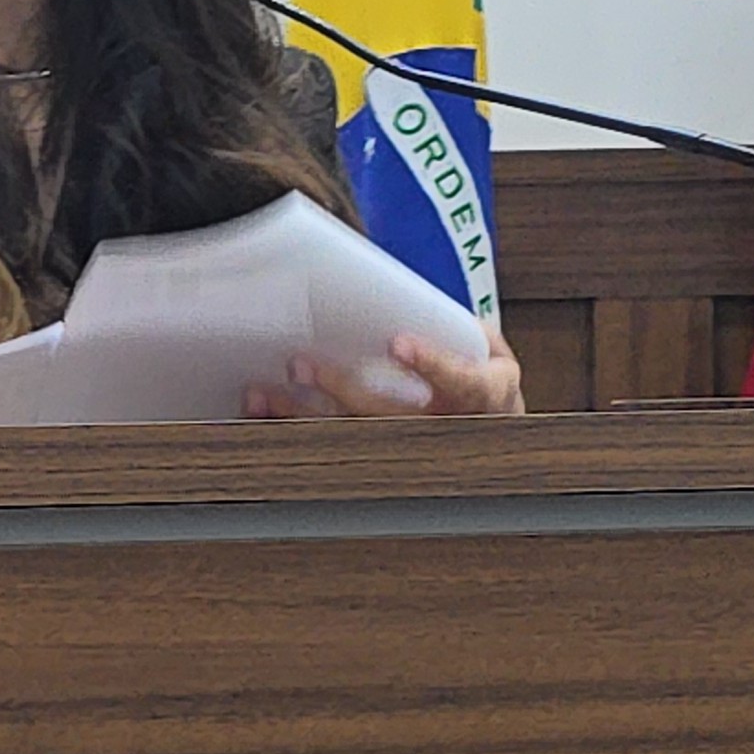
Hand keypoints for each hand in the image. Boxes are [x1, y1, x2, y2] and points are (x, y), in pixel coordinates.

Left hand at [243, 323, 524, 420]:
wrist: (492, 429)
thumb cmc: (480, 379)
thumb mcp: (489, 351)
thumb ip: (464, 328)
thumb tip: (420, 302)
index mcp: (474, 395)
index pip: (456, 380)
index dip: (429, 364)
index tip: (398, 344)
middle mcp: (437, 427)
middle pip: (384, 413)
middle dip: (339, 390)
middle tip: (300, 364)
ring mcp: (402, 446)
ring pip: (348, 434)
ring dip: (301, 415)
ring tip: (262, 392)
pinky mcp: (372, 451)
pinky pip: (328, 444)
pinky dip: (290, 429)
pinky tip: (261, 414)